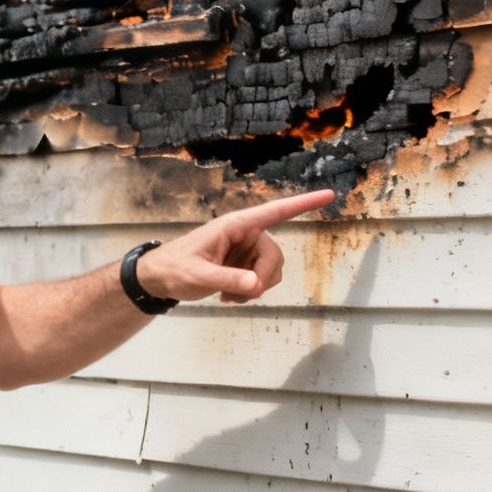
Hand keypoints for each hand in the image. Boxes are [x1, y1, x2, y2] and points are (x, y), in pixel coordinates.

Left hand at [133, 190, 333, 304]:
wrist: (161, 279)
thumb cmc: (175, 269)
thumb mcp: (197, 275)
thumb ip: (226, 279)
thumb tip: (255, 285)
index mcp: (235, 226)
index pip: (274, 212)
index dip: (303, 204)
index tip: (329, 195)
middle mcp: (245, 235)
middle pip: (274, 256)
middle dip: (262, 278)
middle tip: (243, 294)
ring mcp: (246, 251)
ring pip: (271, 271)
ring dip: (255, 289)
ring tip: (228, 295)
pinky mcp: (244, 266)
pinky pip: (262, 281)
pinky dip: (250, 292)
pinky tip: (229, 296)